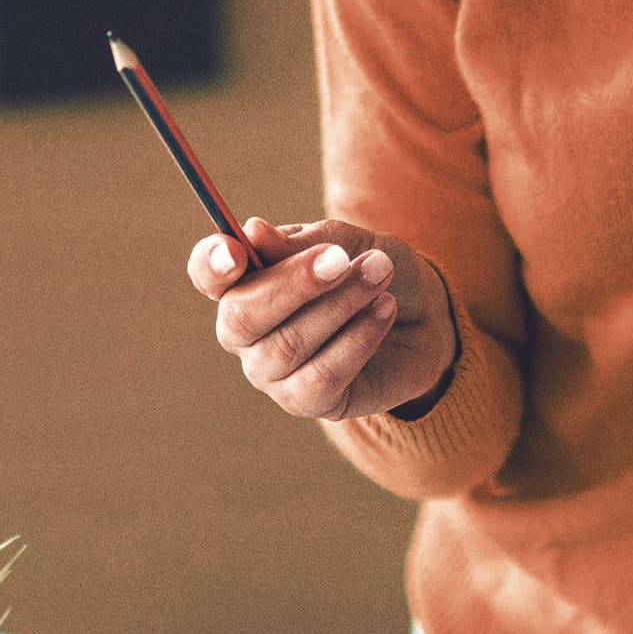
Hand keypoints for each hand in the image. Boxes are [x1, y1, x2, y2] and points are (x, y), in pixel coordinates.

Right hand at [186, 217, 457, 421]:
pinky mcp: (306, 401)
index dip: (212, 263)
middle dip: (293, 285)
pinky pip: (321, 376)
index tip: (236, 249)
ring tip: (380, 275)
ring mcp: (271, 372)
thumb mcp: (348, 242)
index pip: (208, 273)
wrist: (424, 316)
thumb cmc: (373, 270)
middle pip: (241, 317)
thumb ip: (302, 242)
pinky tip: (384, 310)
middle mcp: (246, 332)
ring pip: (288, 345)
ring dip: (340, 305)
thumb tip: (253, 232)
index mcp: (244, 281)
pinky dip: (358, 339)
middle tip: (342, 260)